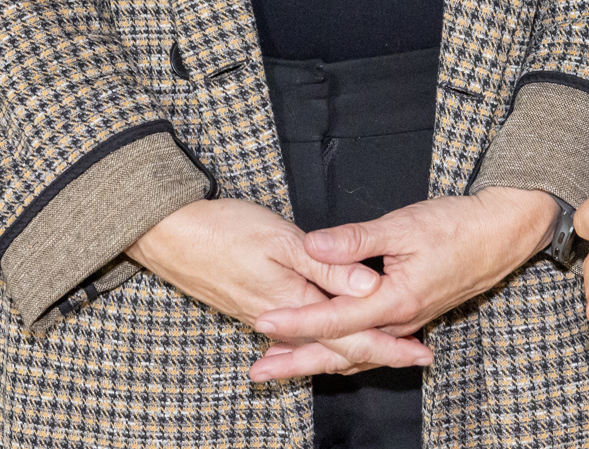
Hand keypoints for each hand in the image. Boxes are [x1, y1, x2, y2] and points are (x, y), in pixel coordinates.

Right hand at [130, 198, 433, 375]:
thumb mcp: (281, 240)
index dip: (389, 343)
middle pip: (337, 346)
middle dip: (378, 353)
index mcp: (294, 303)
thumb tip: (370, 288)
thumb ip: (328, 266)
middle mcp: (281, 319)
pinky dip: (318, 344)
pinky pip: (295, 337)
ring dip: (348, 352)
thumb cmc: (223, 229)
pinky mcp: (251, 307)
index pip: (351, 333)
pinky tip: (323, 344)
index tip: (421, 351)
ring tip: (383, 357)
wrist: (167, 234)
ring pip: (316, 344)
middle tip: (416, 360)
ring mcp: (263, 316)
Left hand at [248, 188, 558, 379]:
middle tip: (258, 372)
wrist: (503, 234)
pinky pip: (370, 346)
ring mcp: (407, 324)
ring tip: (280, 367)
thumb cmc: (457, 225)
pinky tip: (328, 353)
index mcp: (395, 301)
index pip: (335, 318)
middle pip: (340, 351)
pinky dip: (343, 352)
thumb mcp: (404, 225)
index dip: (296, 321)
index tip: (262, 323)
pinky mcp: (411, 318)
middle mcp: (400, 322)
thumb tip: (312, 245)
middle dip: (297, 362)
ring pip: (355, 353)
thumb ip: (355, 240)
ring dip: (316, 360)